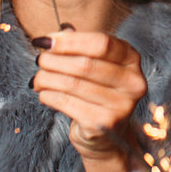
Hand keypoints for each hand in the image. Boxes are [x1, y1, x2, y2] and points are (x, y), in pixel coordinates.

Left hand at [31, 30, 146, 160]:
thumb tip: (53, 38)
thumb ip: (79, 47)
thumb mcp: (95, 63)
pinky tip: (44, 93)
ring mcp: (120, 106)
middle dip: (54, 60)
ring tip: (37, 78)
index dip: (70, 41)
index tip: (47, 40)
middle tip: (40, 60)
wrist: (106, 134)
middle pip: (85, 64)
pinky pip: (66, 103)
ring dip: (47, 78)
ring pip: (72, 84)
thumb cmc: (98, 90)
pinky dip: (48, 95)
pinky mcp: (102, 124)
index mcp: (132, 59)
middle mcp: (132, 83)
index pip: (101, 43)